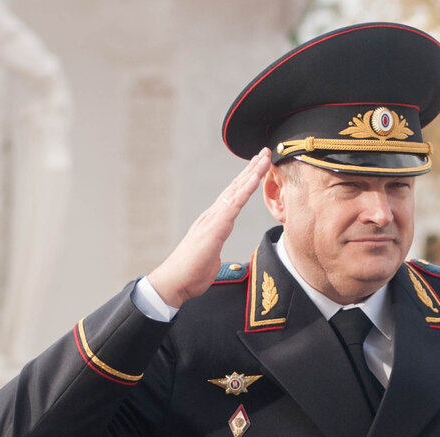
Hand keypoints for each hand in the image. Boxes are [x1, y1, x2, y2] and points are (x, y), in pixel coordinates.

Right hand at [147, 149, 270, 307]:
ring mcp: (212, 219)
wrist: (175, 282)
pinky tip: (254, 179)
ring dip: (251, 173)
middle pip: (235, 187)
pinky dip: (245, 190)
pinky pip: (233, 204)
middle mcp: (212, 216)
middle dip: (251, 169)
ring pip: (236, 191)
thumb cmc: (191, 273)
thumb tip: (222, 259)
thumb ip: (217, 254)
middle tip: (264, 152)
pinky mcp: (214, 228)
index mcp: (214, 222)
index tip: (258, 167)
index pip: (233, 197)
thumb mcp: (211, 261)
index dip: (246, 181)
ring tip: (262, 158)